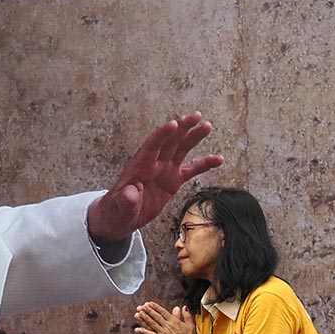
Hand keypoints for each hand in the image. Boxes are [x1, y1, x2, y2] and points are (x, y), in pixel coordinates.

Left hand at [87, 112, 222, 243]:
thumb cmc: (116, 210)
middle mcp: (153, 164)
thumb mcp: (118, 207)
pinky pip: (191, 170)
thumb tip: (130, 194)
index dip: (162, 135)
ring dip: (194, 138)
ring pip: (181, 150)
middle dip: (182, 128)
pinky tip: (218, 159)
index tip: (173, 124)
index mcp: (138, 167)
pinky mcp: (172, 181)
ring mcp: (164, 171)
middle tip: (196, 116)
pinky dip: (204, 164)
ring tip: (207, 126)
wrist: (120, 217)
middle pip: (169, 142)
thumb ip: (125, 200)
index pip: (151, 147)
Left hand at [134, 302, 197, 333]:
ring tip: (138, 313)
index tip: (149, 303)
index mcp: (174, 321)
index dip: (155, 307)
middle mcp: (167, 326)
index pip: (162, 312)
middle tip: (141, 306)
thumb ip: (186, 315)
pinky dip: (143, 332)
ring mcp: (162, 333)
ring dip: (144, 318)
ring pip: (151, 324)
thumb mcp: (190, 325)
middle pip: (155, 316)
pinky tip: (137, 329)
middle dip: (147, 310)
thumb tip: (184, 307)